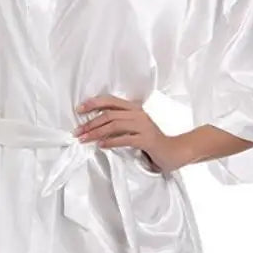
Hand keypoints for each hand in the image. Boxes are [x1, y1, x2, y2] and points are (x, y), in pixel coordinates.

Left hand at [73, 94, 190, 172]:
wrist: (175, 151)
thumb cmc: (152, 141)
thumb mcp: (135, 128)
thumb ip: (120, 125)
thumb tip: (96, 127)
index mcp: (134, 109)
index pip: (111, 101)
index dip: (94, 103)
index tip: (79, 110)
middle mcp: (139, 114)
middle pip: (109, 114)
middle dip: (90, 123)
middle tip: (77, 131)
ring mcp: (144, 126)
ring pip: (115, 125)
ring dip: (96, 132)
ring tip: (84, 139)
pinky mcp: (147, 139)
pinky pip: (125, 139)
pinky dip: (111, 142)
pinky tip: (101, 145)